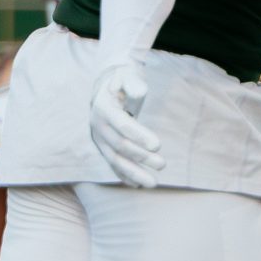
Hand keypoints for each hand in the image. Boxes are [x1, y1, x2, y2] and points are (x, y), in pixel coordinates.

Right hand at [89, 61, 163, 187]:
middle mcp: (98, 126)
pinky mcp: (103, 148)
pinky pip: (112, 165)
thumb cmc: (123, 81)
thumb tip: (140, 92)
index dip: (139, 136)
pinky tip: (138, 185)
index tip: (158, 145)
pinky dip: (124, 176)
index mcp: (103, 107)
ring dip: (134, 173)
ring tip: (153, 183)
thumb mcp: (128, 75)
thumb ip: (133, 83)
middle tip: (162, 164)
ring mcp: (99, 139)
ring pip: (115, 160)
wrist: (107, 89)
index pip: (122, 125)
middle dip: (141, 157)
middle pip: (120, 146)